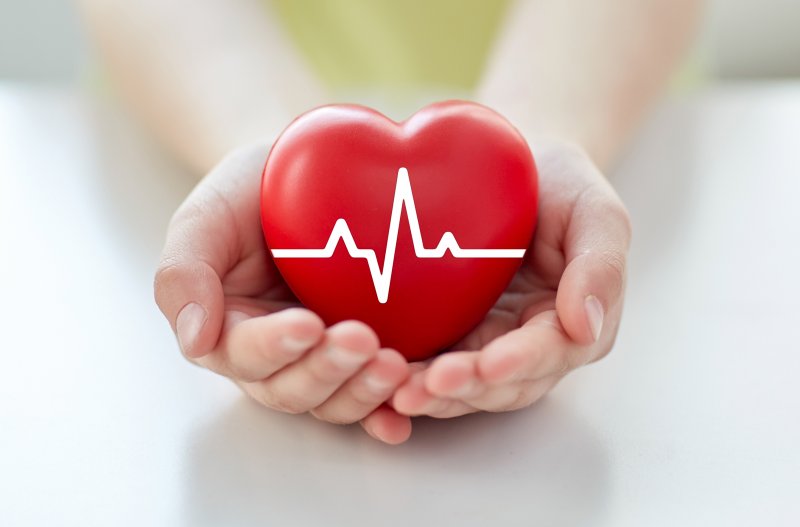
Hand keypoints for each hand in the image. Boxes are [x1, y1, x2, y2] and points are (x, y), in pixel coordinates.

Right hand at [154, 144, 411, 443]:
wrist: (311, 172)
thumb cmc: (252, 193)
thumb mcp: (208, 217)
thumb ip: (184, 273)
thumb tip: (195, 341)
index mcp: (229, 330)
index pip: (244, 354)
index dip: (273, 346)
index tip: (306, 323)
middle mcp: (275, 358)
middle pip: (292, 388)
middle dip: (326, 369)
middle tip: (361, 339)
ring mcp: (322, 359)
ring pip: (334, 399)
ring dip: (362, 391)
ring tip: (393, 365)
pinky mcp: (364, 357)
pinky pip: (375, 397)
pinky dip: (388, 411)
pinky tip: (404, 416)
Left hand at [391, 140, 630, 417]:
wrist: (508, 165)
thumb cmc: (558, 186)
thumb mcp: (594, 212)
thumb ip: (601, 265)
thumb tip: (586, 326)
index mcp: (569, 324)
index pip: (548, 354)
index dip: (521, 362)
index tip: (490, 363)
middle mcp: (526, 345)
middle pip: (501, 384)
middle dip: (466, 389)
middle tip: (426, 387)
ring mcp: (483, 342)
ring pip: (462, 386)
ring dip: (432, 396)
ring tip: (397, 394)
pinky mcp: (445, 333)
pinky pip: (425, 364)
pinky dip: (405, 378)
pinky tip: (377, 378)